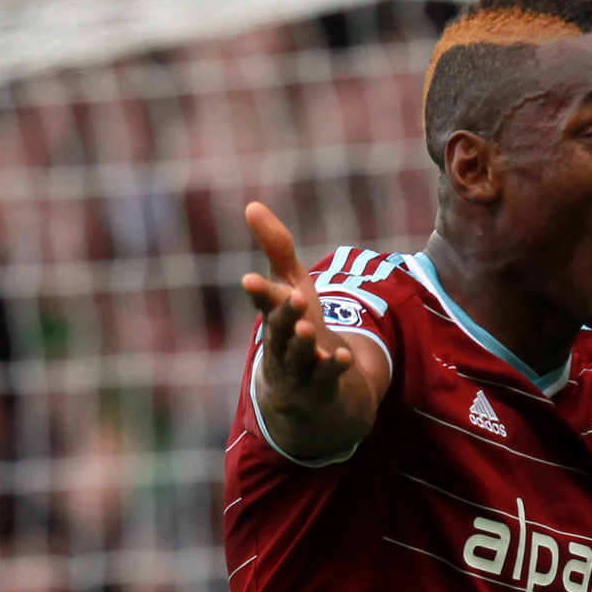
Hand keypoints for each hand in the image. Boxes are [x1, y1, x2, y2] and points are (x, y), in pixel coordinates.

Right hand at [240, 201, 366, 442]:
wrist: (301, 387)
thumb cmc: (294, 324)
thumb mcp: (289, 284)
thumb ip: (276, 248)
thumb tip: (252, 205)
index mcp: (272, 316)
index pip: (264, 302)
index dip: (259, 292)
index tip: (249, 279)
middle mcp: (280, 343)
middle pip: (280, 329)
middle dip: (285, 314)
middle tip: (295, 298)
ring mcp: (297, 369)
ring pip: (297, 356)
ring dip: (302, 343)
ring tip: (309, 329)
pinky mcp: (317, 387)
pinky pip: (323, 379)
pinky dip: (331, 368)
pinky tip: (342, 357)